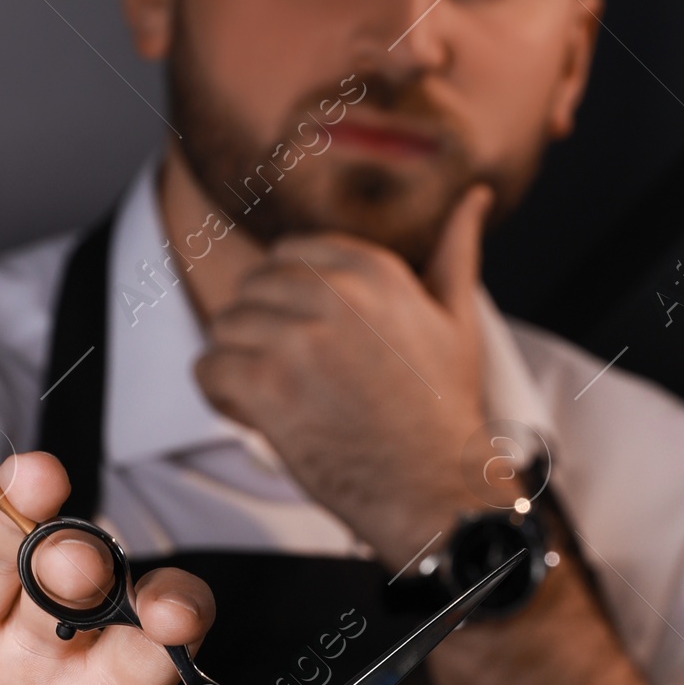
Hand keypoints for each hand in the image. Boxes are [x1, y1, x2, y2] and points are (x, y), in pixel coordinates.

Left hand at [194, 185, 494, 566]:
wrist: (437, 489)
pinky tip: (257, 416)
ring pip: (225, 327)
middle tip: (295, 378)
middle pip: (251, 289)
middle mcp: (335, 295)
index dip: (286, 301)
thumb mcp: (458, 318)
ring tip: (280, 399)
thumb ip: (456, 250)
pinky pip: (208, 369)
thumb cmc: (445, 408)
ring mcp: (298, 340)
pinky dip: (221, 396)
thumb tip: (475, 195)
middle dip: (261, 332)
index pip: (287, 255)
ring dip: (240, 365)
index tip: (309, 339)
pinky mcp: (268, 387)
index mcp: (373, 270)